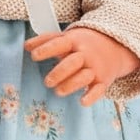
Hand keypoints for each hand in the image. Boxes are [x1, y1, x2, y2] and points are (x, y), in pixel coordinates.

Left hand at [24, 27, 139, 106]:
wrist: (114, 45)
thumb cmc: (81, 44)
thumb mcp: (66, 38)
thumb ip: (46, 41)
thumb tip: (25, 46)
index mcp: (73, 42)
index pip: (58, 44)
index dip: (46, 49)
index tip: (34, 56)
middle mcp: (84, 55)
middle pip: (72, 62)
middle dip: (59, 72)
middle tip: (47, 82)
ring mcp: (94, 68)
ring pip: (84, 77)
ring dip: (71, 85)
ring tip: (58, 91)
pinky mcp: (103, 81)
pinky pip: (99, 90)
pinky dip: (91, 97)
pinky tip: (82, 101)